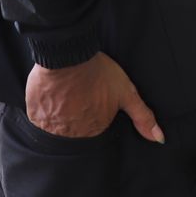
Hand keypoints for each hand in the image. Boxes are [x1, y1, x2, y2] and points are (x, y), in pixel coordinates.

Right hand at [25, 51, 162, 142]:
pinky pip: (40, 117)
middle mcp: (72, 134)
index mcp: (94, 130)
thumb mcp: (127, 93)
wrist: (68, 57)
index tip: (94, 97)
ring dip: (62, 110)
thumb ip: (143, 117)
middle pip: (76, 128)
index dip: (96, 110)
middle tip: (81, 92)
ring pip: (57, 123)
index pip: (95, 127)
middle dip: (79, 112)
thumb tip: (160, 139)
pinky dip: (45, 107)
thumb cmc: (99, 73)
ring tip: (67, 92)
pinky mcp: (35, 116)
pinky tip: (53, 94)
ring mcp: (51, 126)